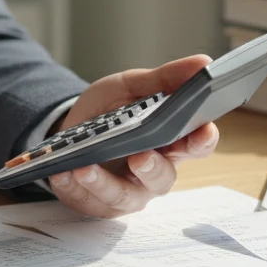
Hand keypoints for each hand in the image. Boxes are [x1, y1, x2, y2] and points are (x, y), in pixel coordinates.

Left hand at [48, 55, 219, 217]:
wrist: (71, 128)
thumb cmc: (110, 111)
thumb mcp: (132, 86)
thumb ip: (164, 78)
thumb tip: (203, 63)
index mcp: (170, 142)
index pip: (197, 145)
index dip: (203, 140)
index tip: (203, 130)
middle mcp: (154, 171)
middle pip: (163, 178)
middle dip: (152, 169)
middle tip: (140, 156)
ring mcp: (128, 191)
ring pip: (124, 196)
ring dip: (104, 183)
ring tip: (85, 167)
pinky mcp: (99, 203)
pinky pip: (89, 200)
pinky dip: (74, 187)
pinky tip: (63, 173)